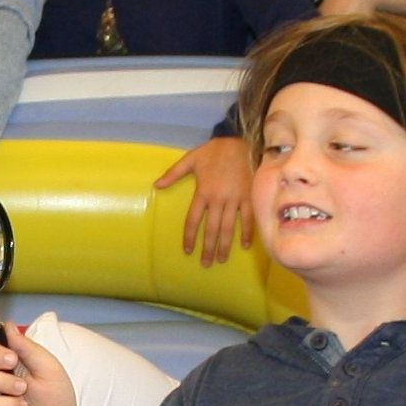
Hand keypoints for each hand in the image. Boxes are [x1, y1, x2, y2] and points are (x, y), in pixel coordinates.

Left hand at [156, 137, 254, 266]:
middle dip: (208, 248)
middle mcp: (218, 199)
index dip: (189, 236)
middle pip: (211, 229)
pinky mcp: (249, 197)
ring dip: (224, 245)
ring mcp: (235, 199)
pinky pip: (248, 218)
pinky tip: (244, 245)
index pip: (193, 220)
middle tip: (205, 264)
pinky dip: (247, 232)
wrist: (241, 140)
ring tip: (221, 260)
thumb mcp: (191, 159)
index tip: (187, 250)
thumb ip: (173, 174)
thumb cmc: (215, 150)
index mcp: (203, 192)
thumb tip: (156, 186)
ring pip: (229, 228)